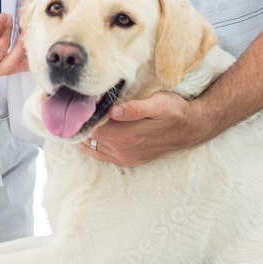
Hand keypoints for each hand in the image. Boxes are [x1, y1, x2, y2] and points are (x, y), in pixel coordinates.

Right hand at [0, 9, 26, 78]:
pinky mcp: (11, 72)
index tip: (2, 15)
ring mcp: (0, 70)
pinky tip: (28, 44)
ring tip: (20, 29)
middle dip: (7, 28)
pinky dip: (28, 54)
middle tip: (9, 18)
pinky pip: (24, 65)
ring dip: (20, 40)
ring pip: (15, 57)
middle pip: (2, 45)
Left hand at [80, 92, 212, 166]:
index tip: (74, 103)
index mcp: (125, 136)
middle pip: (90, 139)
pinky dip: (94, 145)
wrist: (192, 128)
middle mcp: (122, 151)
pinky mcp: (130, 160)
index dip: (81, 116)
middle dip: (80, 125)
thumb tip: (112, 111)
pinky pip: (103, 156)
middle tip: (70, 109)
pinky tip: (90, 133)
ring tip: (77, 120)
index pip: (92, 128)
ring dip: (85, 136)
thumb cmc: (175, 111)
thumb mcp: (158, 104)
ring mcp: (125, 158)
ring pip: (93, 149)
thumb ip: (134, 109)